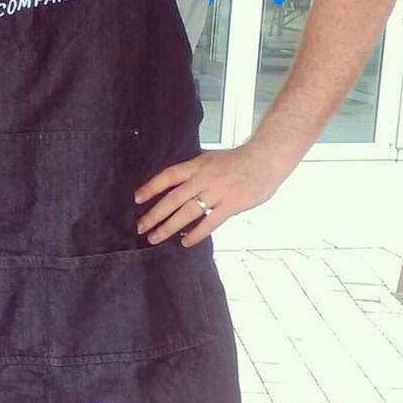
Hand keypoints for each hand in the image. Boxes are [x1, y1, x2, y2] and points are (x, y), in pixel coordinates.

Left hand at [134, 145, 288, 247]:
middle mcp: (204, 178)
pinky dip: (196, 234)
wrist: (265, 159)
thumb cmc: (237, 160)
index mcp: (197, 165)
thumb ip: (194, 172)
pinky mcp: (231, 205)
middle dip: (155, 214)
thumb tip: (174, 187)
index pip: (168, 176)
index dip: (151, 187)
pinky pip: (209, 223)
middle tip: (141, 227)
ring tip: (155, 238)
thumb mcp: (210, 159)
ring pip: (187, 212)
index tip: (137, 199)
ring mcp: (217, 192)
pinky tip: (185, 242)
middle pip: (173, 198)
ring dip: (169, 227)